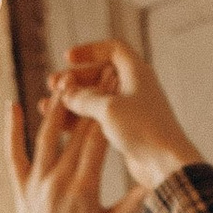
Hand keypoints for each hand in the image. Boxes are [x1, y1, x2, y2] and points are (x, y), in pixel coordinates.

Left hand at [7, 85, 137, 212]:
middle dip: (89, 100)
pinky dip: (12, 130)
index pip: (98, 139)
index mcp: (83, 189)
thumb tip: (156, 181)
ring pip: (45, 136)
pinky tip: (12, 105)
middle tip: (100, 72)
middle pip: (75, 131)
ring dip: (56, 106)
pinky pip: (14, 154)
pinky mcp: (21, 188)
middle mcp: (57, 181)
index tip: (117, 86)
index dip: (109, 108)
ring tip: (64, 80)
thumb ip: (133, 204)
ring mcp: (36, 183)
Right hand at [48, 38, 199, 191]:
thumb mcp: (108, 109)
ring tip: (47, 106)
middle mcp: (135, 87)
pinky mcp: (126, 129)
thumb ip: (84, 98)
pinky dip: (80, 117)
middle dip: (74, 79)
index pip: (112, 49)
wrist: (165, 164)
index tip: (67, 58)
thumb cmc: (143, 130)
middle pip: (99, 74)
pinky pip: (98, 117)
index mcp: (137, 72)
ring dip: (73, 100)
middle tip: (52, 85)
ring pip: (96, 98)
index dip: (89, 50)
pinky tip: (60, 124)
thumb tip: (66, 94)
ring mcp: (130, 109)